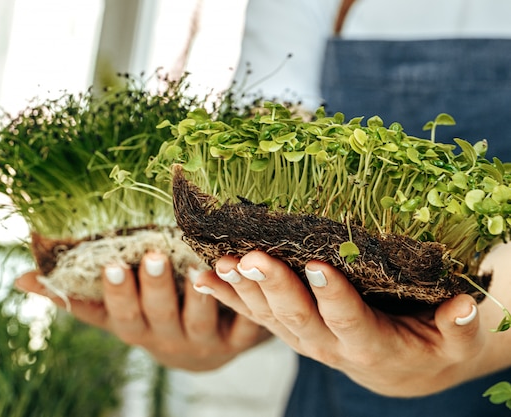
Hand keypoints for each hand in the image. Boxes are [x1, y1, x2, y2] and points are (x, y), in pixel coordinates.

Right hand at [15, 252, 270, 370]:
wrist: (206, 347)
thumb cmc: (152, 318)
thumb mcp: (114, 312)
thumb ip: (76, 296)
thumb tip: (20, 280)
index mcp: (139, 331)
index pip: (122, 317)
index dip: (117, 294)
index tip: (111, 264)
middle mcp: (170, 341)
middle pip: (161, 317)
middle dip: (154, 288)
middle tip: (151, 255)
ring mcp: (206, 342)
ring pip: (202, 320)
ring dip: (200, 295)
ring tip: (197, 266)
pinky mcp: (241, 338)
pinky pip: (245, 325)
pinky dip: (245, 305)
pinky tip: (243, 277)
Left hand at [192, 249, 510, 395]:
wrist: (398, 367)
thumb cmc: (430, 344)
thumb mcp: (454, 340)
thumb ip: (457, 326)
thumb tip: (465, 305)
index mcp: (370, 344)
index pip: (348, 319)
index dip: (333, 296)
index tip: (318, 265)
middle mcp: (327, 343)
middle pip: (296, 316)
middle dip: (273, 285)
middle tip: (252, 256)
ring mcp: (301, 337)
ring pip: (267, 315)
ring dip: (242, 290)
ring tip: (220, 263)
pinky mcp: (287, 327)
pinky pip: (252, 314)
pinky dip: (226, 296)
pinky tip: (202, 276)